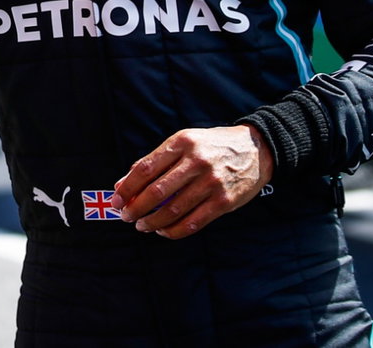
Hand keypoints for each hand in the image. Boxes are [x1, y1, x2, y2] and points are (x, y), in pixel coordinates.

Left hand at [111, 124, 273, 238]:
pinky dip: (175, 230)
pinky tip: (164, 230)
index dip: (127, 188)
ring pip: (174, 209)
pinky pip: (194, 221)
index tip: (115, 200)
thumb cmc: (211, 146)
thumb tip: (122, 183)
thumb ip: (154, 161)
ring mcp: (212, 182)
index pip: (145, 168)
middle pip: (157, 191)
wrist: (257, 149)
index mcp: (181, 143)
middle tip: (126, 216)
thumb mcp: (183, 142)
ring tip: (142, 226)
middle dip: (136, 208)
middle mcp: (196, 161)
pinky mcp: (224, 201)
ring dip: (153, 221)